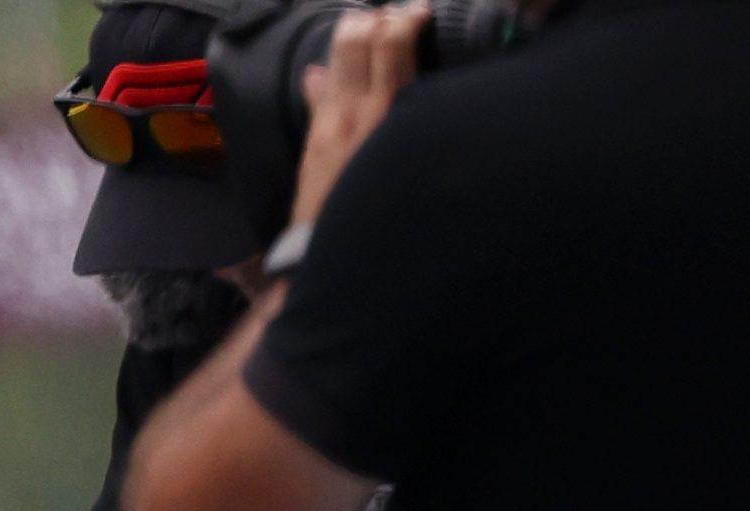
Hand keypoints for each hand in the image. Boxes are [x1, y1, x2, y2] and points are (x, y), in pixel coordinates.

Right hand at [289, 5, 428, 235]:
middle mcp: (357, 110)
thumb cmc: (328, 207)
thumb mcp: (314, 156)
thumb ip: (319, 109)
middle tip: (404, 13)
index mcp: (330, 117)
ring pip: (396, 50)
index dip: (361, 23)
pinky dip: (423, 57)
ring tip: (421, 15)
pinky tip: (435, 47)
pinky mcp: (412, 133)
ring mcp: (387, 119)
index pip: (345, 48)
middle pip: (371, 40)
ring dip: (409, 24)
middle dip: (388, 17)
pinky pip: (419, 80)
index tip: (376, 18)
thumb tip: (315, 75)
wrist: (342, 249)